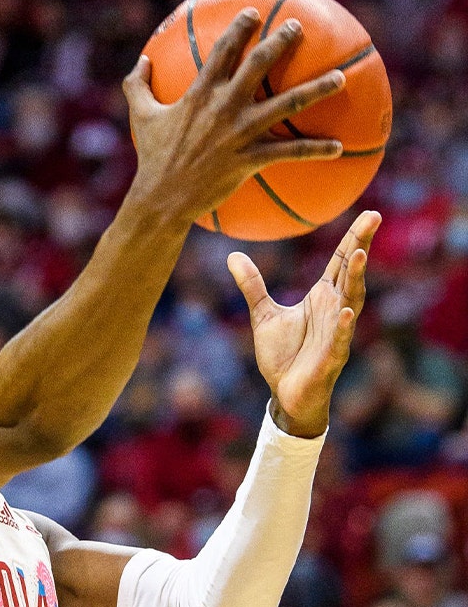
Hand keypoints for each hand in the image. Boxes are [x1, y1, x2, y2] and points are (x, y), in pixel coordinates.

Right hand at [124, 10, 345, 224]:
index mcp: (200, 93)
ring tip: (341, 78)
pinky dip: (316, 149)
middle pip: (260, 64)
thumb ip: (137, 86)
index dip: (240, 27)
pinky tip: (337, 146)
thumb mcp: (140, 116)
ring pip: (288, 104)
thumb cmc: (151, 157)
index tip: (254, 13)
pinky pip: (290, 152)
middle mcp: (224, 106)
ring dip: (318, 89)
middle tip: (298, 28)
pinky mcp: (251, 159)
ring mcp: (240, 132)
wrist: (162, 198)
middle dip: (282, 41)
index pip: (224, 50)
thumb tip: (141, 62)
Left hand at [228, 211, 380, 436]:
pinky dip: (344, 325)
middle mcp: (335, 309)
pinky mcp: (332, 357)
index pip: (341, 262)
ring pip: (352, 301)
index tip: (370, 213)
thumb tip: (233, 255)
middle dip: (362, 245)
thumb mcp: (263, 314)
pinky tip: (346, 312)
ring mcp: (337, 332)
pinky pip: (340, 339)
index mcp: (323, 297)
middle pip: (351, 273)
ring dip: (356, 279)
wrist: (286, 393)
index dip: (354, 237)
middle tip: (374, 217)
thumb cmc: (284, 354)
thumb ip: (252, 285)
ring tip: (359, 254)